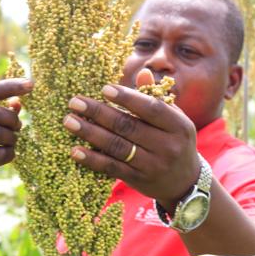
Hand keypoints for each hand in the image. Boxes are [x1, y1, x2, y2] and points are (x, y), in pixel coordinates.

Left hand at [64, 70, 199, 208]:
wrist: (185, 182)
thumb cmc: (175, 141)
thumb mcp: (174, 120)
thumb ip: (156, 98)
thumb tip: (143, 73)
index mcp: (178, 126)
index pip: (151, 108)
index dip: (127, 98)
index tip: (104, 89)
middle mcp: (168, 146)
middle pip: (128, 126)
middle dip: (99, 113)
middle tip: (75, 102)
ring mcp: (153, 165)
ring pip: (117, 147)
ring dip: (90, 133)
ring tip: (69, 121)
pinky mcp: (139, 180)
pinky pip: (112, 168)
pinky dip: (93, 159)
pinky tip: (75, 151)